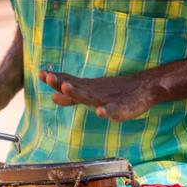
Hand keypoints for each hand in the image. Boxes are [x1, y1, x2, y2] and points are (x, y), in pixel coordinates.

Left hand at [39, 70, 155, 121]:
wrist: (144, 88)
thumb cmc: (114, 92)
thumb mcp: (91, 93)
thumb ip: (72, 97)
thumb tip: (52, 96)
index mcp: (88, 89)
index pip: (69, 82)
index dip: (55, 79)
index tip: (42, 74)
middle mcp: (95, 92)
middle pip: (76, 88)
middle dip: (62, 83)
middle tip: (49, 77)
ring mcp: (107, 100)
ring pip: (90, 97)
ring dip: (77, 92)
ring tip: (66, 87)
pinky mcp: (122, 108)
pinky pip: (114, 110)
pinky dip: (107, 111)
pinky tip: (100, 112)